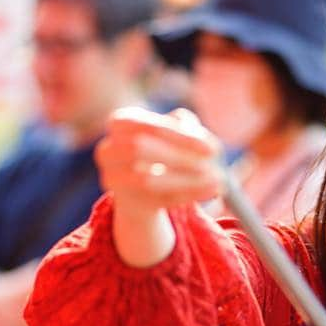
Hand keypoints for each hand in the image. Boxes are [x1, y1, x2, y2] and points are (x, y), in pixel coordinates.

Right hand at [96, 106, 223, 219]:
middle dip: (179, 157)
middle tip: (212, 165)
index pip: (147, 125)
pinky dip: (188, 195)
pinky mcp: (127, 202)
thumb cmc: (162, 147)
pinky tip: (212, 191)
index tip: (212, 148)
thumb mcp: (175, 129)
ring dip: (185, 181)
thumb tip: (203, 140)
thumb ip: (187, 125)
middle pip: (139, 149)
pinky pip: (158, 200)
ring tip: (217, 180)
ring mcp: (113, 179)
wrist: (142, 185)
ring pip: (146, 180)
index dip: (180, 136)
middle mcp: (108, 150)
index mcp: (120, 122)